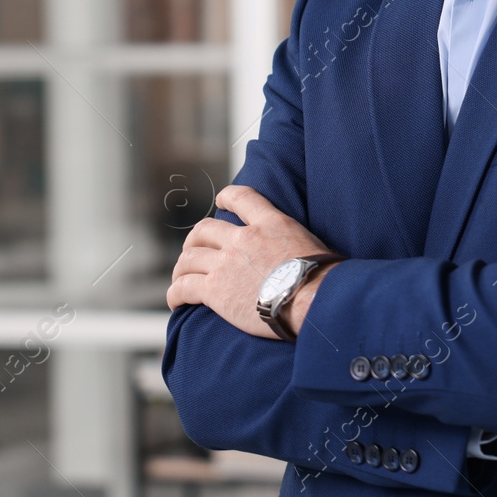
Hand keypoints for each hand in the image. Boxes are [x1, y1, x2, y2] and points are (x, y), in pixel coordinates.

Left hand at [166, 184, 333, 338]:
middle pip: (204, 230)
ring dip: (182, 267)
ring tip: (181, 277)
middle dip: (194, 239)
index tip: (220, 201)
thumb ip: (293, 242)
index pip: (242, 198)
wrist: (311, 300)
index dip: (227, 197)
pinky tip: (176, 300)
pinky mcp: (215, 290)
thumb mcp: (311, 244)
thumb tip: (300, 254)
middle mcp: (243, 238)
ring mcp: (226, 263)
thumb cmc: (321, 279)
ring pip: (189, 258)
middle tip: (193, 250)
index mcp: (270, 223)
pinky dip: (176, 293)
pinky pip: (184, 287)